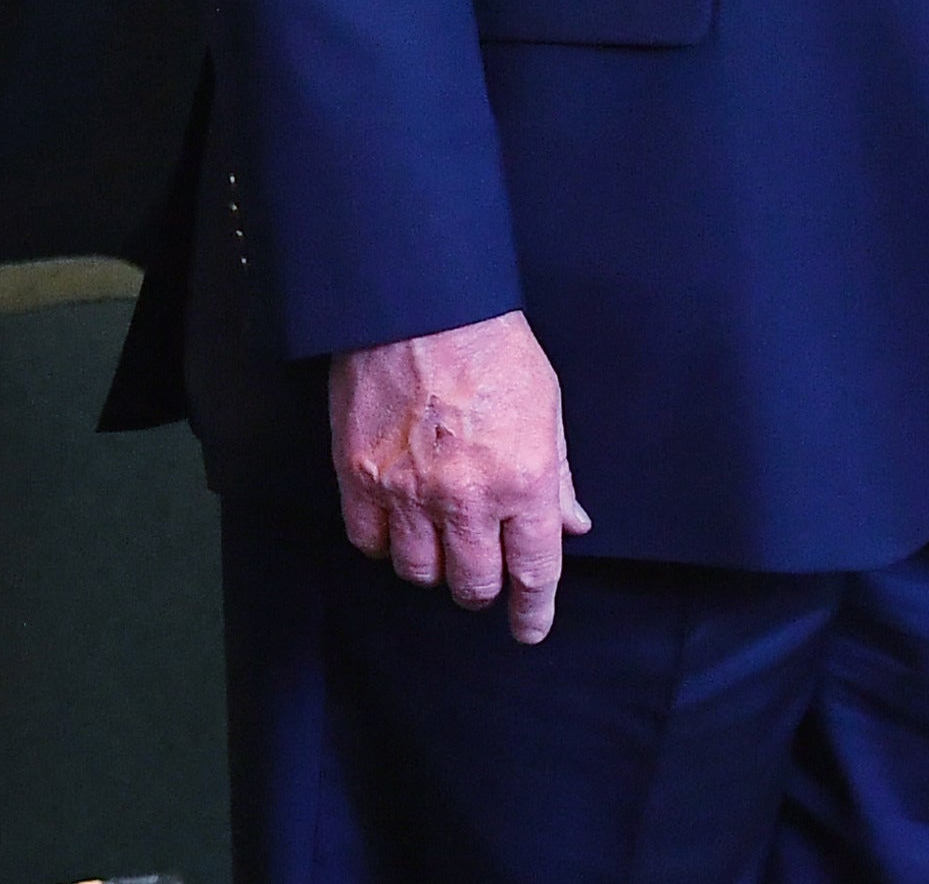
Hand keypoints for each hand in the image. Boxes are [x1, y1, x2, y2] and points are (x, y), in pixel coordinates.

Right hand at [331, 310, 588, 644]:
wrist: (420, 301)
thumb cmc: (490, 345)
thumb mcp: (546, 406)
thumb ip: (559, 475)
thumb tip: (570, 525)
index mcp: (524, 480)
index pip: (533, 572)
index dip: (532, 611)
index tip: (528, 627)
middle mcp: (467, 496)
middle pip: (473, 584)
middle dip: (482, 588)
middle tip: (481, 575)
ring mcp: (408, 489)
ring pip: (418, 572)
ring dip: (433, 568)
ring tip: (437, 544)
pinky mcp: (358, 474)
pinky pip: (368, 541)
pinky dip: (383, 543)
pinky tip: (395, 525)